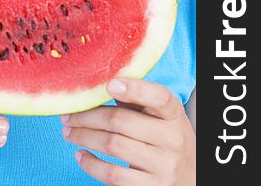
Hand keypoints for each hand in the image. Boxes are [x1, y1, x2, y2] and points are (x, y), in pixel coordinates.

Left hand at [60, 78, 194, 184]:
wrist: (192, 177)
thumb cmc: (165, 138)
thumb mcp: (160, 116)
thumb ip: (135, 100)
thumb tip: (96, 85)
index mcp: (173, 113)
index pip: (158, 97)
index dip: (134, 89)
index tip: (109, 85)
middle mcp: (173, 138)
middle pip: (122, 120)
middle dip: (88, 116)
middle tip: (68, 114)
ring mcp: (164, 166)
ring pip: (113, 145)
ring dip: (84, 136)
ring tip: (68, 132)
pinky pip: (114, 175)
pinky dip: (91, 164)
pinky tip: (80, 155)